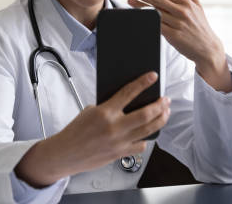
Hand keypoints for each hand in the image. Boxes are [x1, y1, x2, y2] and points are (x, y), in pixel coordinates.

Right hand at [15, 72, 170, 186]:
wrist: (66, 153)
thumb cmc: (76, 131)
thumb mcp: (90, 112)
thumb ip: (109, 108)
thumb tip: (127, 103)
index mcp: (105, 112)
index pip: (128, 93)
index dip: (143, 83)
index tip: (153, 76)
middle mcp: (114, 127)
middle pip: (146, 114)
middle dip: (160, 105)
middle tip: (166, 100)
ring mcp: (119, 142)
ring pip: (148, 130)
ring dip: (160, 120)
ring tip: (165, 113)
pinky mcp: (120, 154)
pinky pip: (140, 145)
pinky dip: (146, 138)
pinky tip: (148, 133)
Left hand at [126, 0, 231, 91]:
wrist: (208, 49)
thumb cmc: (201, 27)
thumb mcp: (198, 7)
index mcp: (187, 3)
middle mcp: (182, 12)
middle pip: (157, 0)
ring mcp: (178, 24)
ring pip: (155, 12)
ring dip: (140, 6)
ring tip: (129, 0)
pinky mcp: (174, 36)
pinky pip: (157, 26)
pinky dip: (147, 20)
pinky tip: (138, 17)